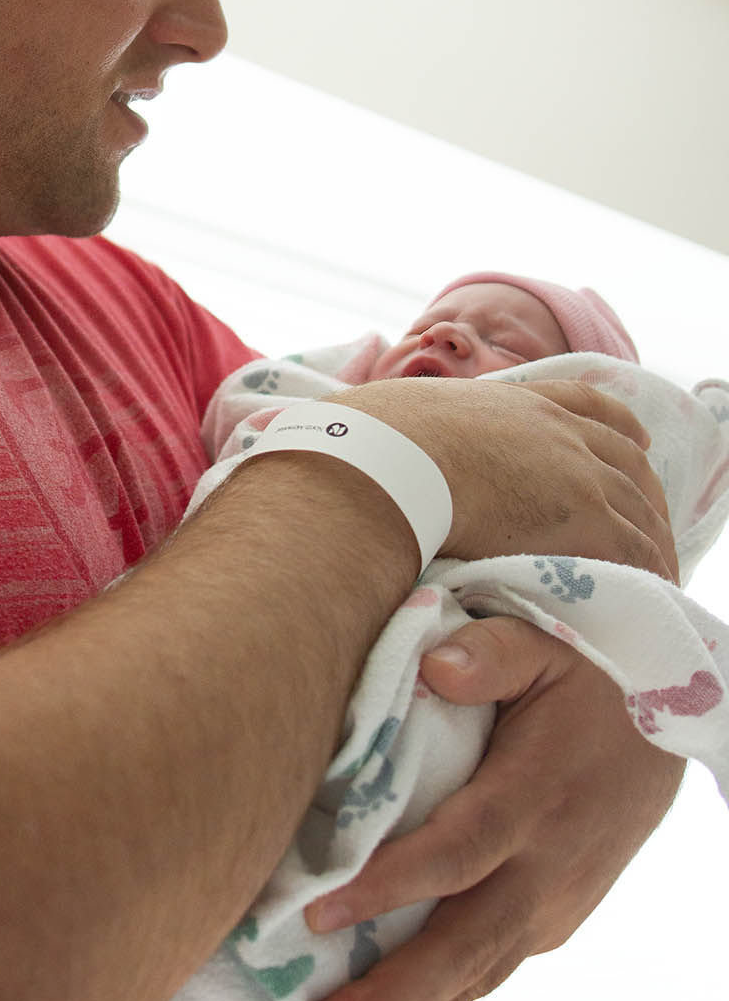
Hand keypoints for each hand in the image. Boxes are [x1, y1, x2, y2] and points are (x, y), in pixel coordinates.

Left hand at [301, 616, 682, 1000]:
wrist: (666, 717)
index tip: (318, 913)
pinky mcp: (551, 921)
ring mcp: (553, 905)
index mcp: (535, 798)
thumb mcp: (544, 644)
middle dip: (393, 999)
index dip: (391, 886)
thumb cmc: (584, 674)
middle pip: (466, 945)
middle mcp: (547, 868)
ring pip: (479, 978)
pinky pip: (491, 972)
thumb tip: (435, 667)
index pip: (456, 851)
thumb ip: (489, 653)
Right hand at [335, 377, 676, 579]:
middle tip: (645, 524)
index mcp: (510, 402)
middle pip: (624, 455)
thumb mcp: (383, 419)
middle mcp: (552, 429)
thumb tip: (350, 435)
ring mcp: (574, 470)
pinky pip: (635, 551)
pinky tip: (643, 597)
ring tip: (651, 575)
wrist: (374, 466)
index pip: (581, 403)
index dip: (612, 427)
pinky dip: (646, 572)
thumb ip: (393, 428)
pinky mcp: (584, 518)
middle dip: (641, 489)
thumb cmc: (357, 446)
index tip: (631, 442)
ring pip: (639, 507)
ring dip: (649, 539)